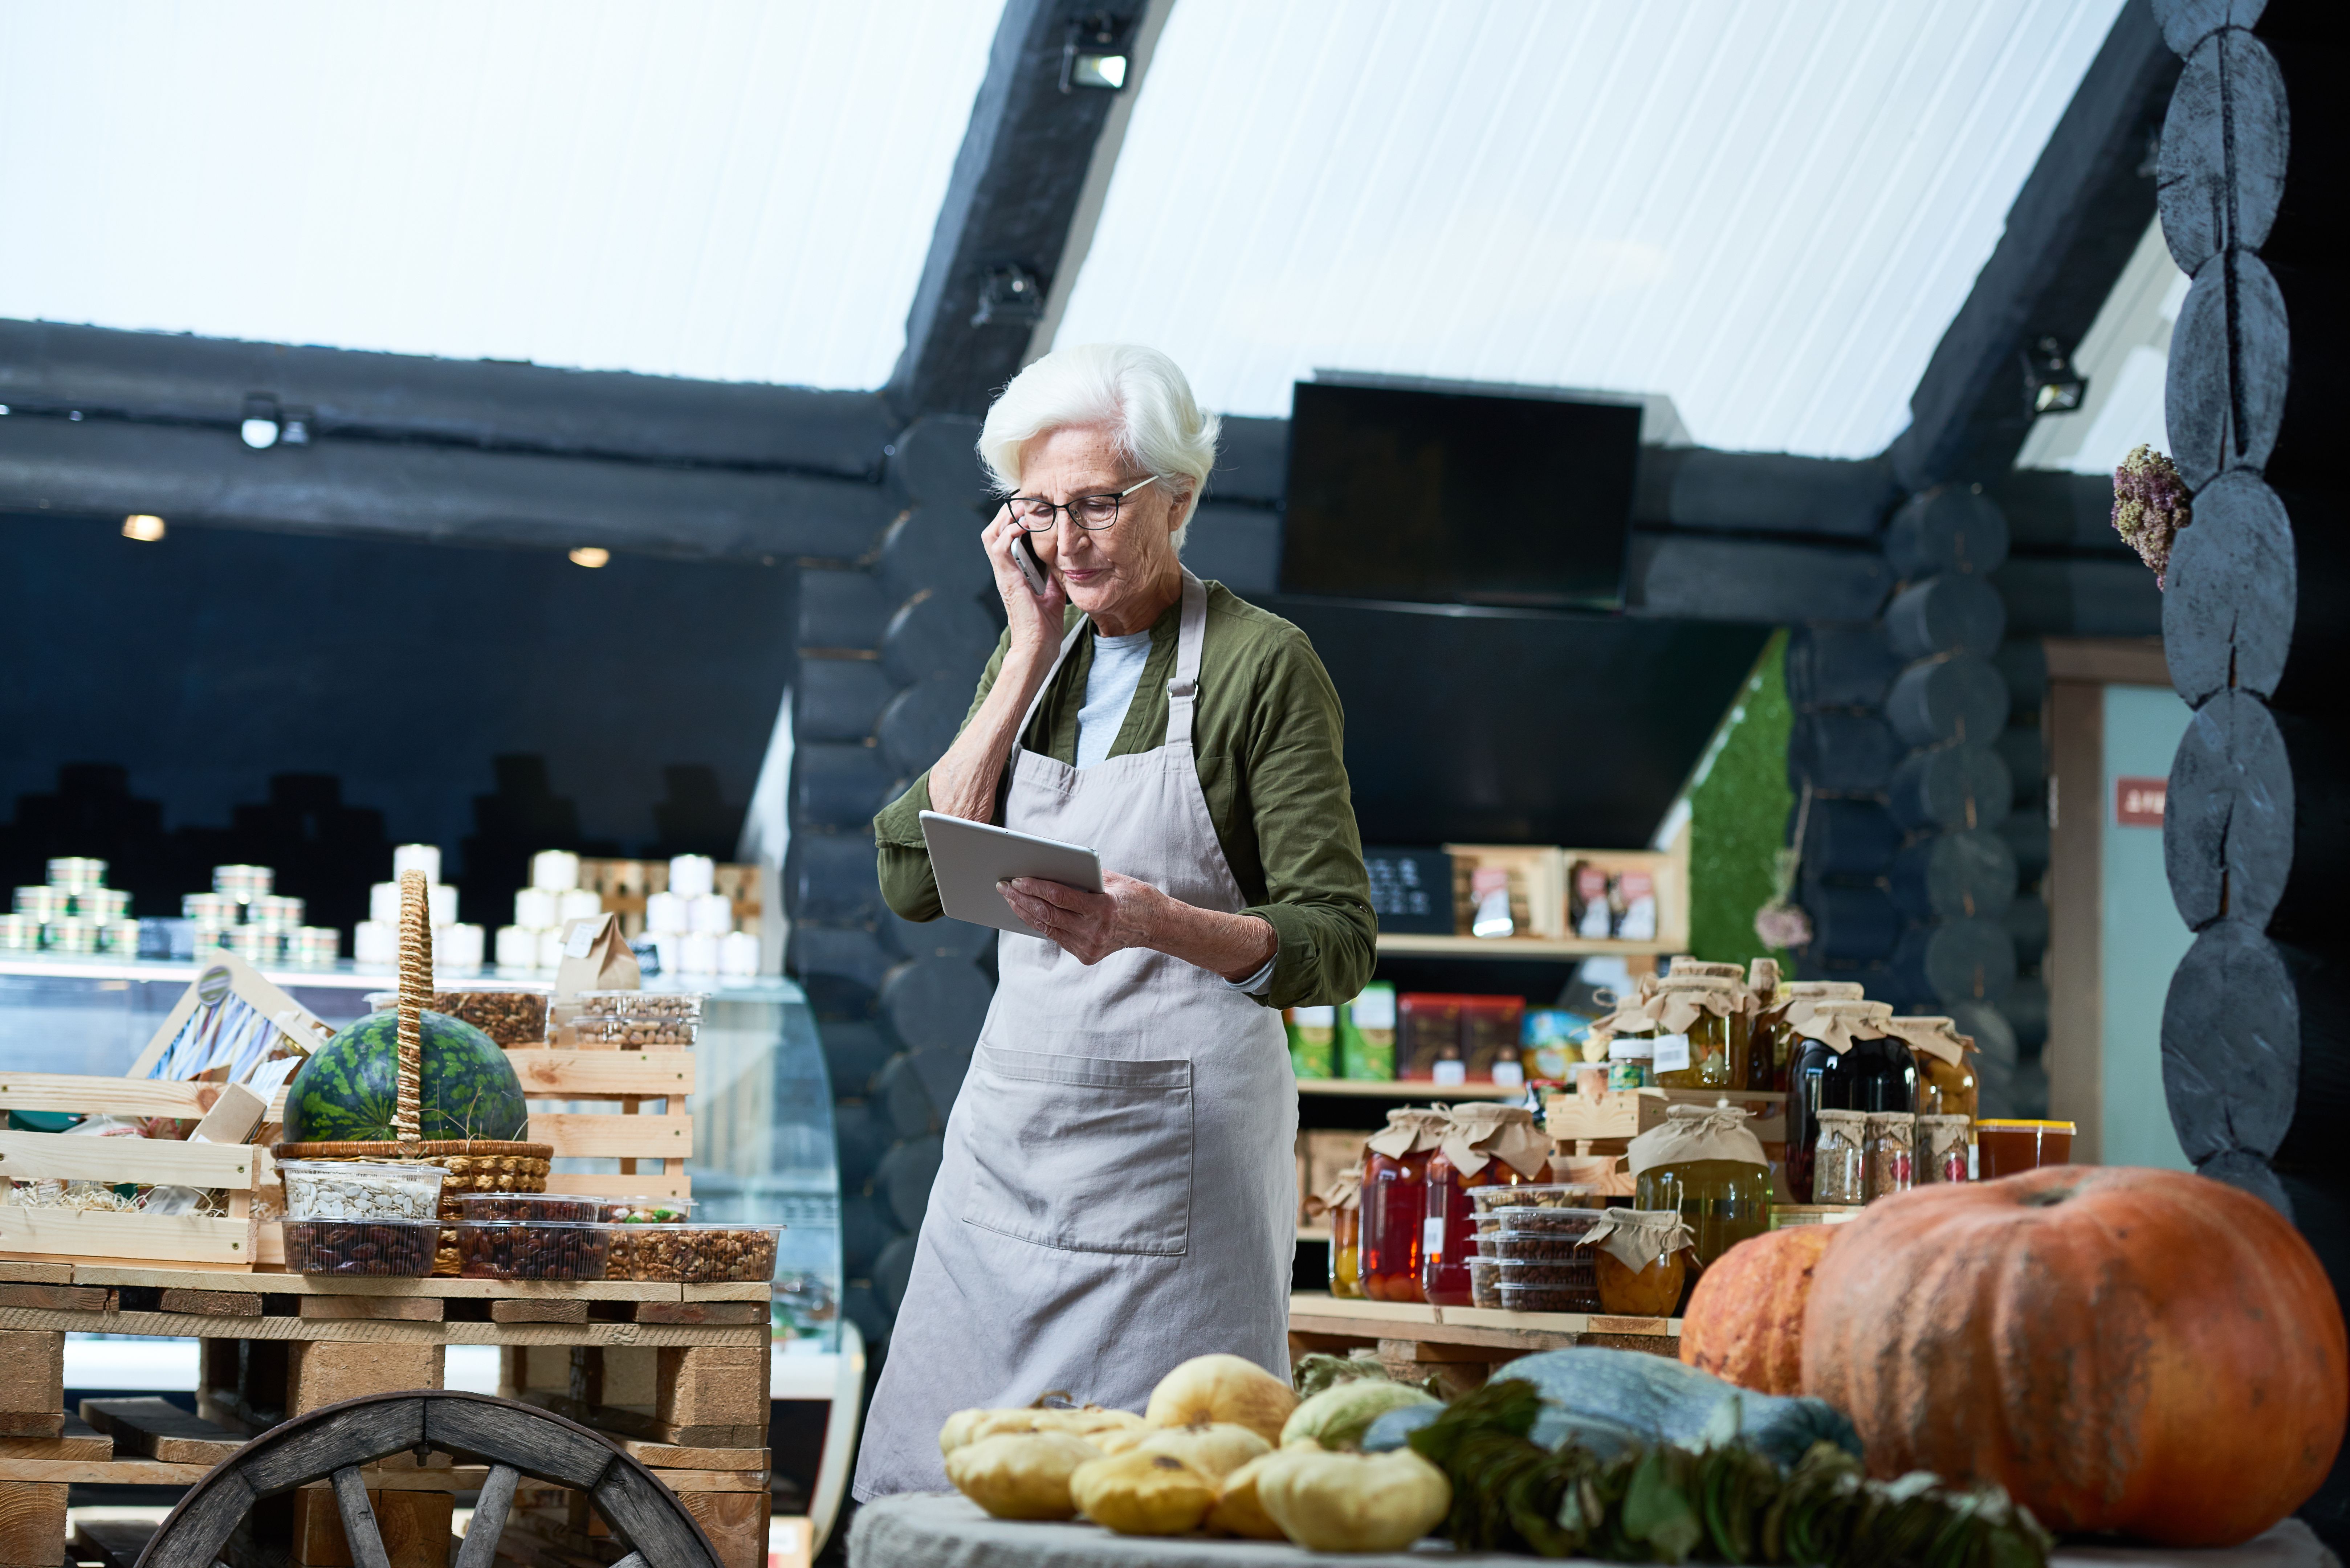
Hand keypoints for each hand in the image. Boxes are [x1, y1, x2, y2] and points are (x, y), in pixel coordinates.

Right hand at [982, 505, 1067, 662]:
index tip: (1034, 504)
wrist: (1039, 646)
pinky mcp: (1006, 578)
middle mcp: (1004, 569)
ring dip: (1007, 517)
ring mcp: (1003, 573)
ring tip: (1025, 507)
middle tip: (1028, 499)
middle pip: (995, 528)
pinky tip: (1024, 524)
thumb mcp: (1054, 589)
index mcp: (1013, 570)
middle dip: (1009, 510)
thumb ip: (1053, 571)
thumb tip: (1063, 556)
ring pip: (992, 533)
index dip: (1016, 516)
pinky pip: (999, 547)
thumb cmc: (1045, 623)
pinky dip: (1009, 532)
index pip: (1006, 534)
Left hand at [1000, 871, 1162, 964]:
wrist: (1156, 925)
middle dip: (1022, 899)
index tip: (1017, 879)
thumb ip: (1083, 875)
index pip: (1059, 897)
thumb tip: (1048, 867)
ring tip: (1010, 898)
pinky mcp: (1086, 955)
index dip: (1035, 887)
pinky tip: (1027, 911)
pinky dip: (1040, 923)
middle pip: (1047, 914)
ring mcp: (1089, 946)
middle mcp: (1095, 931)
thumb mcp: (1113, 879)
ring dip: (1026, 912)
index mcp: (1103, 909)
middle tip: (1004, 886)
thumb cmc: (1135, 896)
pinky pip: (1056, 937)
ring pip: (1047, 928)